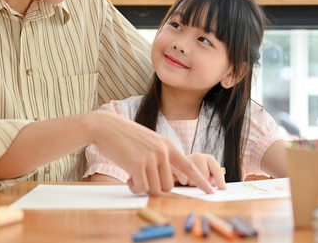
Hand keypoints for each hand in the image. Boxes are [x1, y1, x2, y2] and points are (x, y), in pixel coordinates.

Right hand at [90, 111, 213, 194]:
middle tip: (142, 179)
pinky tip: (127, 177)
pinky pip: (141, 188)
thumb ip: (161, 157)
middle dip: (155, 187)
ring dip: (143, 187)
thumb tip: (171, 179)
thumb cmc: (125, 137)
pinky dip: (134, 187)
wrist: (105, 127)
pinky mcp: (137, 164)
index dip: (201, 180)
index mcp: (167, 145)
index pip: (190, 166)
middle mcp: (162, 151)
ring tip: (133, 175)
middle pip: (168, 185)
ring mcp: (150, 157)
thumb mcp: (149, 143)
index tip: (212, 191)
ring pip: (155, 188)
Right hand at [174, 153, 226, 189]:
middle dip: (204, 183)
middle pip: (205, 177)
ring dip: (193, 184)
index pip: (216, 170)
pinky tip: (184, 177)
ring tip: (191, 178)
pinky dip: (184, 181)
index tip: (223, 189)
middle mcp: (199, 156)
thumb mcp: (208, 173)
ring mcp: (187, 159)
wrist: (178, 160)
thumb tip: (216, 188)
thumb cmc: (198, 171)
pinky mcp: (176, 164)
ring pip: (194, 181)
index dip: (220, 180)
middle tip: (200, 180)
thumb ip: (213, 179)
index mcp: (209, 158)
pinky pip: (183, 179)